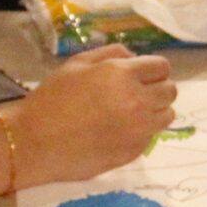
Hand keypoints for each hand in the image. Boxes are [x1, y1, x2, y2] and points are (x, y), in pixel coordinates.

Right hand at [0, 43, 175, 188]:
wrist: (35, 142)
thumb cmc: (52, 98)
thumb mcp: (76, 64)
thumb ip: (110, 54)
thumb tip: (134, 57)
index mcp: (123, 75)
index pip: (162, 67)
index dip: (153, 69)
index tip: (143, 74)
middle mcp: (138, 101)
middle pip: (170, 91)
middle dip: (157, 88)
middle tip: (138, 93)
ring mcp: (139, 130)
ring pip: (167, 115)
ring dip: (155, 111)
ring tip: (132, 112)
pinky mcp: (134, 152)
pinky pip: (151, 136)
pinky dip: (141, 131)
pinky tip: (119, 131)